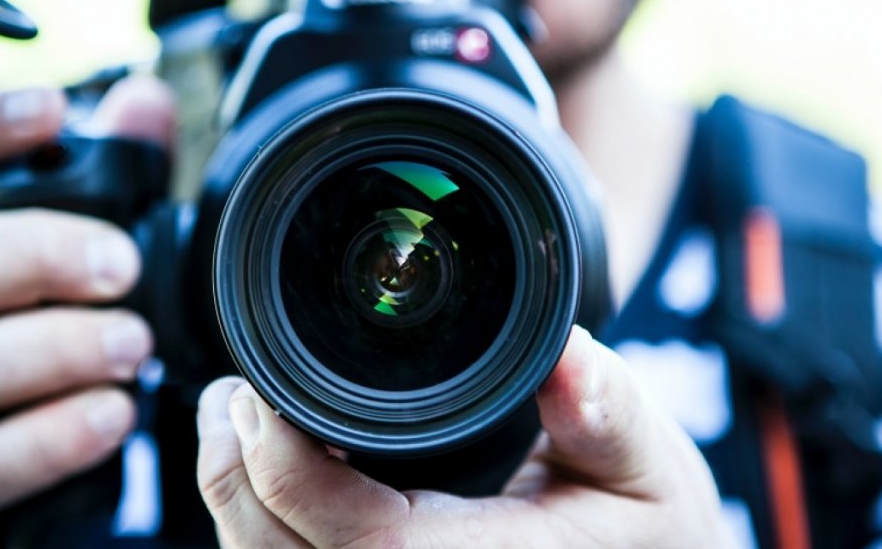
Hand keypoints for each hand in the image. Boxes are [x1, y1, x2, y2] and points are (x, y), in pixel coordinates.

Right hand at [0, 76, 174, 538]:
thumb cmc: (34, 329)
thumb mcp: (74, 250)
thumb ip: (112, 178)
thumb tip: (145, 101)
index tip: (53, 111)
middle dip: (35, 257)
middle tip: (121, 266)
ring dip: (53, 352)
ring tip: (133, 345)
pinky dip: (47, 440)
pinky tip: (110, 416)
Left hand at [196, 327, 734, 547]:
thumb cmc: (649, 541)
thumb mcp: (651, 471)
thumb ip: (608, 412)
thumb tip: (569, 350)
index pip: (354, 537)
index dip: (284, 465)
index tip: (261, 389)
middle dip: (232, 475)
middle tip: (230, 393)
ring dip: (237, 503)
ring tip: (234, 423)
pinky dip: (266, 531)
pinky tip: (270, 478)